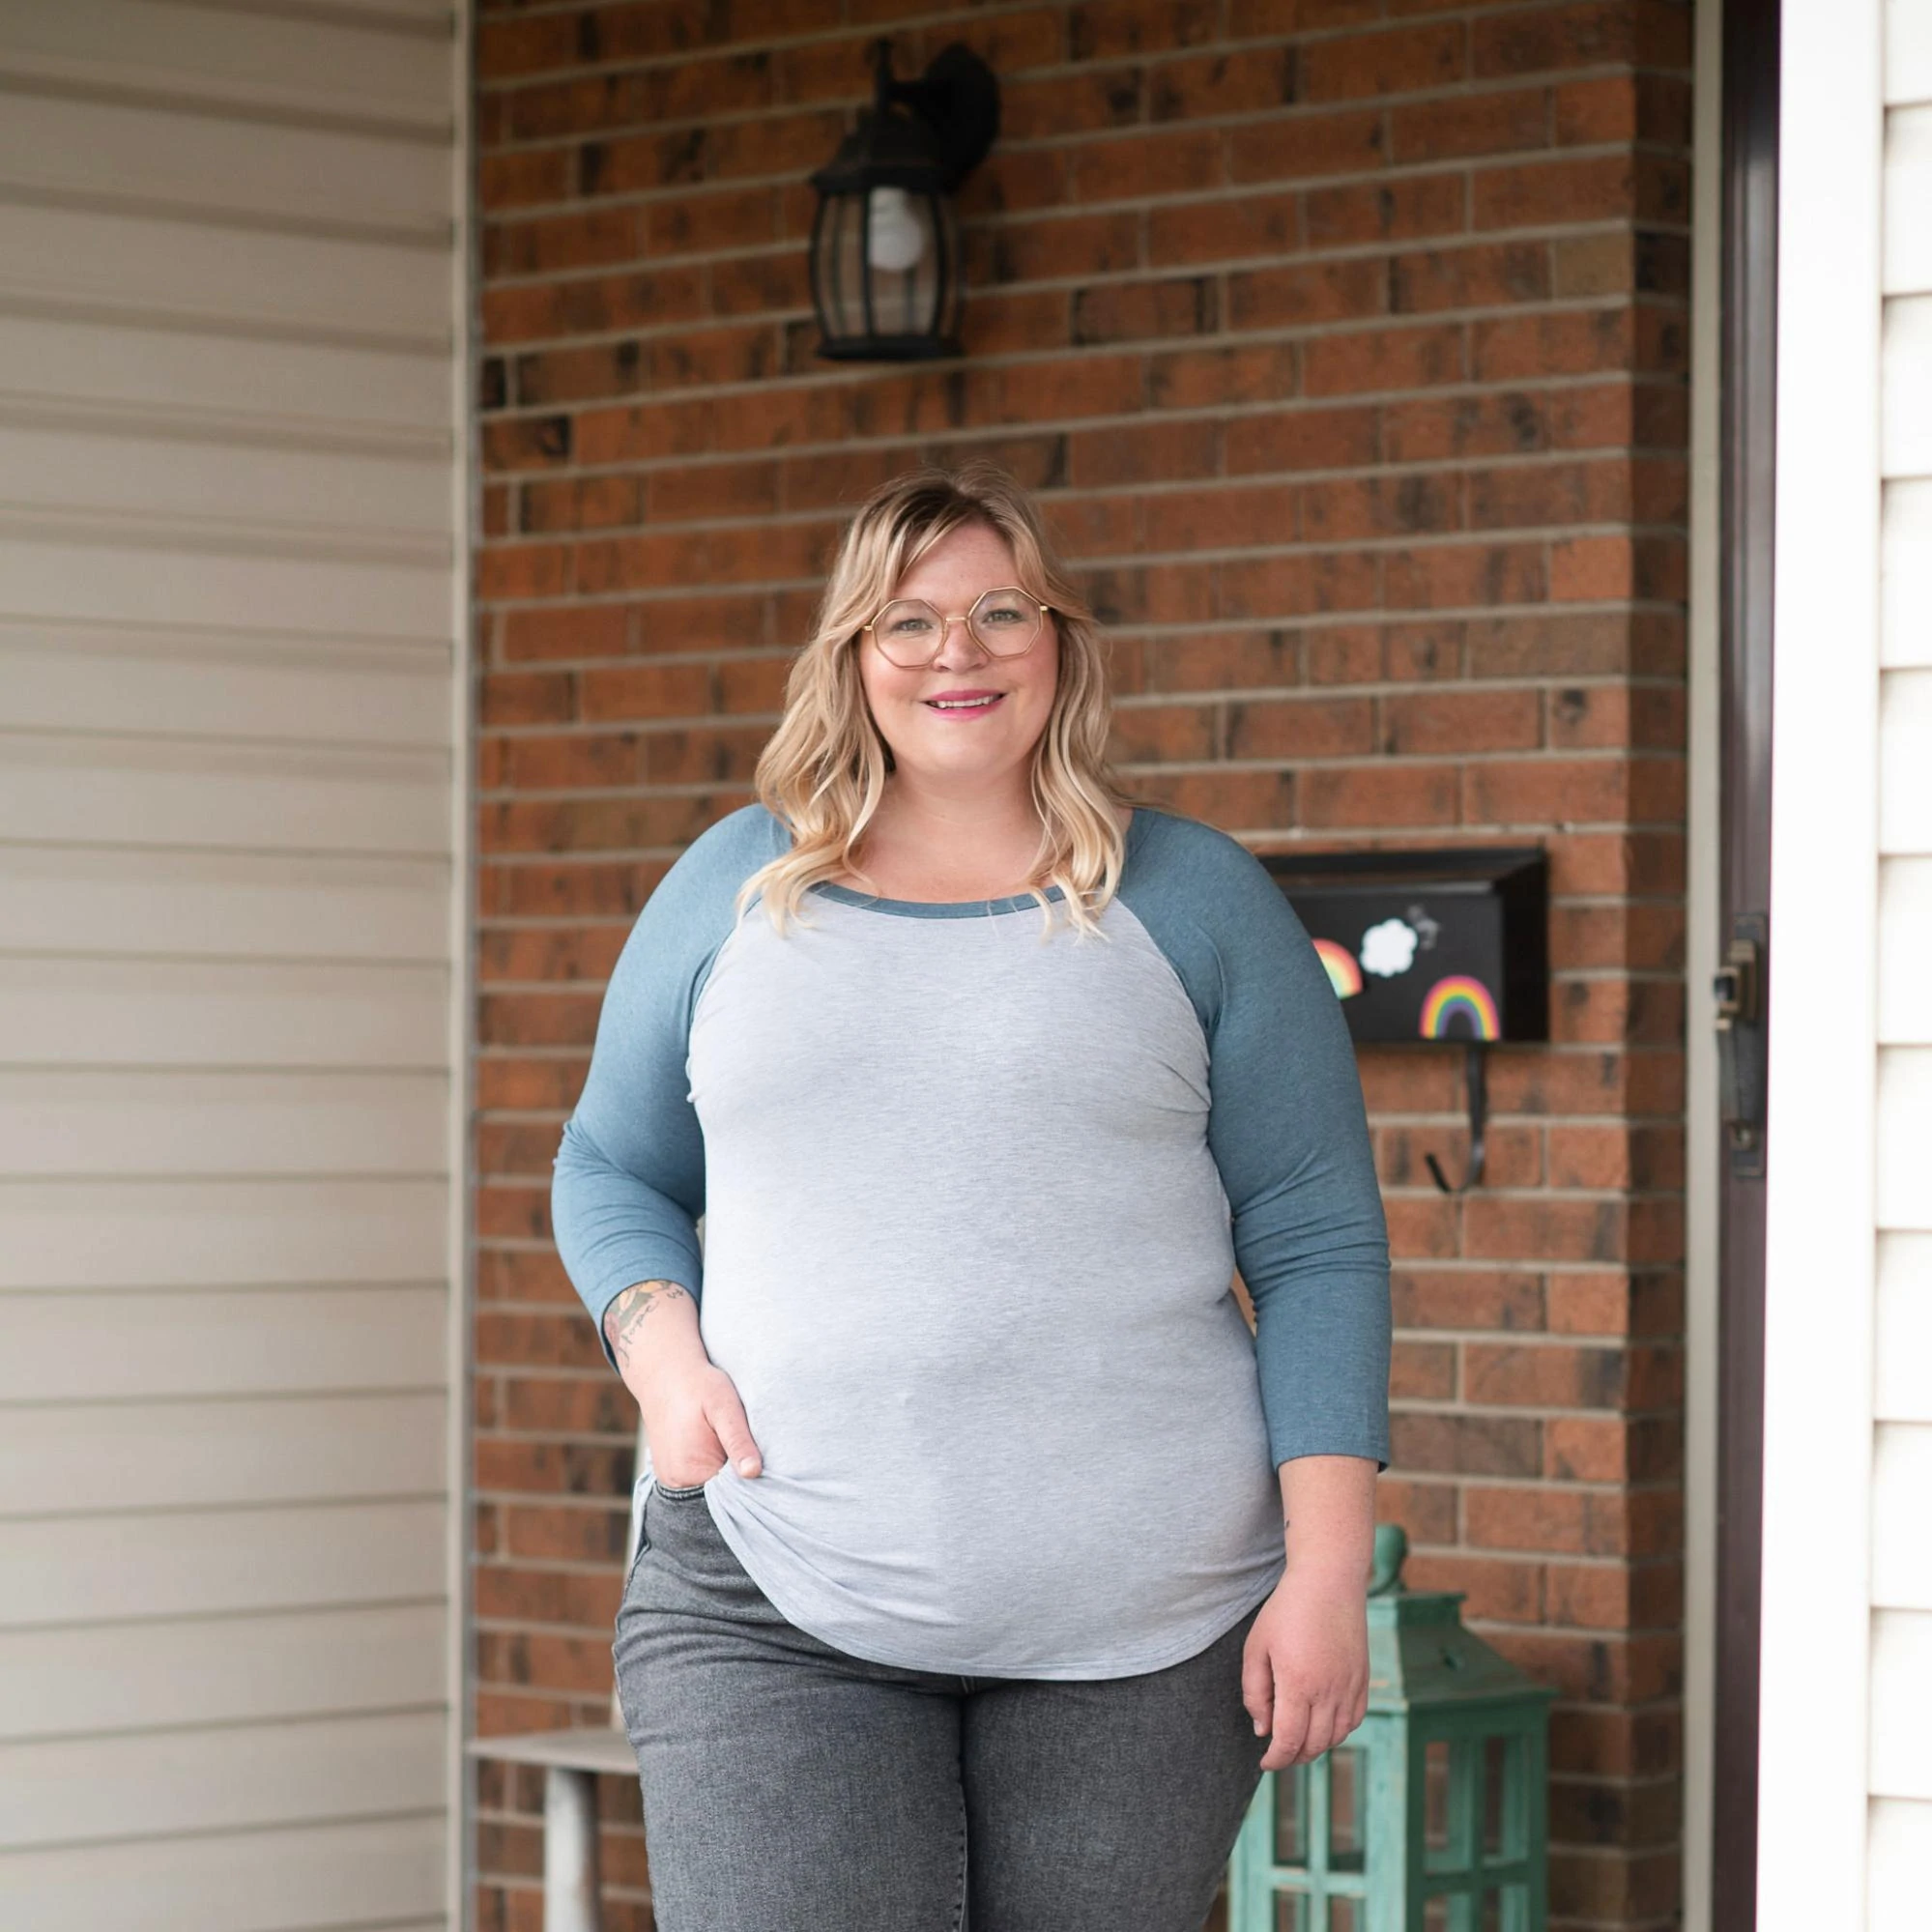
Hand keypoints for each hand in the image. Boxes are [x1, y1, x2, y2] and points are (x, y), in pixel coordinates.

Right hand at [640, 1355, 762, 1488]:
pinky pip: (698, 1480)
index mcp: (691, 1471)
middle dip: (739, 1478)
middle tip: (748, 1445)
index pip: (733, 1495)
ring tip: (728, 1442)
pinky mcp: (670, 1473)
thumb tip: (754, 1473)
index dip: (753, 1481)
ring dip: (725, 1472)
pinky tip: (717, 1446)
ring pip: (711, 1487)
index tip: (764, 1460)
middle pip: (722, 1495)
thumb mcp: (724, 1407)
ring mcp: (671, 1480)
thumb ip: (738, 1441)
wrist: (664, 1373)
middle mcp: (677, 1483)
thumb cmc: (698, 1386)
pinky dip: (712, 1469)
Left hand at [1240, 1564, 1368, 1770]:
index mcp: (1298, 1683)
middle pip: (1313, 1745)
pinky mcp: (1363, 1680)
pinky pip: (1353, 1720)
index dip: (1276, 1759)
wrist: (1329, 1581)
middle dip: (1293, 1757)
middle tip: (1278, 1754)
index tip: (1265, 1762)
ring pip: (1335, 1737)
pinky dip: (1337, 1732)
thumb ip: (1255, 1692)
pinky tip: (1322, 1725)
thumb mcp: (1257, 1647)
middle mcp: (1329, 1691)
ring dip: (1315, 1747)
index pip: (1288, 1740)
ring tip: (1297, 1741)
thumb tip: (1263, 1730)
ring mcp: (1350, 1686)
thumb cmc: (1286, 1611)